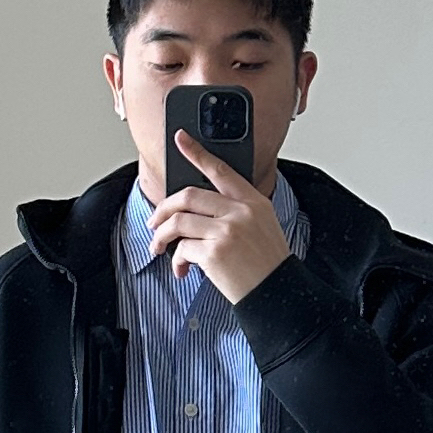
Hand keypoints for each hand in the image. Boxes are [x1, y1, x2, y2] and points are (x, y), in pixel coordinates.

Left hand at [148, 129, 291, 303]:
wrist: (278, 293)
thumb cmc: (267, 264)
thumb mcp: (262, 226)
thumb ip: (236, 211)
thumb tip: (197, 211)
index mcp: (252, 201)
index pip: (220, 170)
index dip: (197, 152)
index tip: (180, 139)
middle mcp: (239, 212)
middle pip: (188, 196)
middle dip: (163, 208)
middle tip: (155, 221)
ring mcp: (226, 232)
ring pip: (179, 222)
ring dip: (161, 235)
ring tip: (158, 246)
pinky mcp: (215, 253)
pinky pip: (183, 249)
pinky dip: (177, 261)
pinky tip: (182, 270)